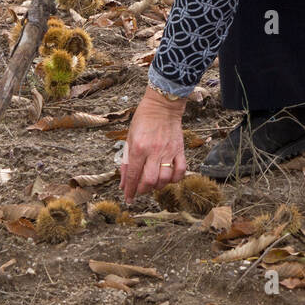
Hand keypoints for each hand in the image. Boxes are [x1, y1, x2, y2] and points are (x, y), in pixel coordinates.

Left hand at [120, 86, 186, 203]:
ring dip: (158, 186)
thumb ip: (126, 162)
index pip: (133, 176)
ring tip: (153, 183)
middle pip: (149, 181)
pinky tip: (168, 178)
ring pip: (165, 179)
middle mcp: (154, 151)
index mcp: (138, 147)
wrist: (162, 105)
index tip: (128, 199)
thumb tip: (123, 184)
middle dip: (143, 190)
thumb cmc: (143, 120)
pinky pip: (180, 171)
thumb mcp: (129, 139)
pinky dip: (175, 179)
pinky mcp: (180, 150)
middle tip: (140, 190)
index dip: (130, 190)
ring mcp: (168, 151)